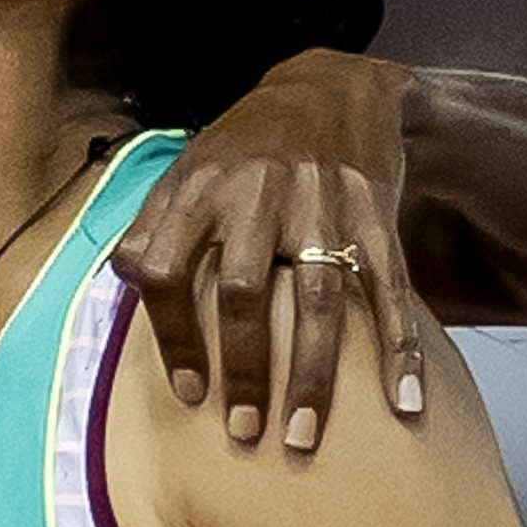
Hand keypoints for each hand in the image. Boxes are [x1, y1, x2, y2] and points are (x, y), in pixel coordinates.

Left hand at [109, 48, 422, 449]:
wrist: (332, 88)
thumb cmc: (244, 148)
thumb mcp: (187, 171)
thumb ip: (152, 227)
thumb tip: (123, 288)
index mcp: (198, 188)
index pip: (163, 269)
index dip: (172, 336)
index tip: (190, 394)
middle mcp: (257, 194)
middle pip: (243, 292)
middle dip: (244, 369)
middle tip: (244, 433)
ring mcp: (321, 203)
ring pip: (318, 299)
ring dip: (313, 375)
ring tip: (304, 437)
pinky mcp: (374, 212)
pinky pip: (389, 288)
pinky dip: (400, 348)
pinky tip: (402, 403)